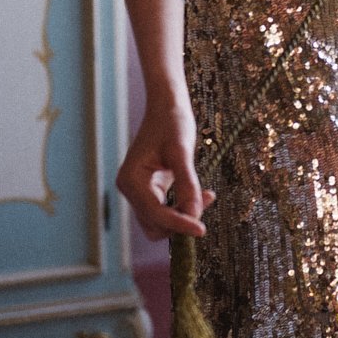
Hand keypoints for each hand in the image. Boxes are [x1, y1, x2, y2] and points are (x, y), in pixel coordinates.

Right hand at [116, 95, 214, 240]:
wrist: (167, 107)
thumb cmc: (172, 123)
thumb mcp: (181, 151)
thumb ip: (187, 184)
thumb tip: (194, 215)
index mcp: (131, 180)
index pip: (155, 214)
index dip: (179, 224)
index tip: (201, 230)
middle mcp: (131, 190)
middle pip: (156, 224)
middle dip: (181, 221)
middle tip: (206, 201)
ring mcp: (139, 192)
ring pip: (161, 222)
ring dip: (184, 216)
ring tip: (207, 196)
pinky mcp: (151, 191)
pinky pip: (167, 211)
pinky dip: (183, 209)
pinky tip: (202, 195)